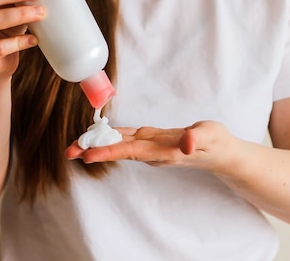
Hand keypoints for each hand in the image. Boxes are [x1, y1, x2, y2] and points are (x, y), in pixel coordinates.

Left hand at [65, 121, 236, 172]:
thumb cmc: (216, 143)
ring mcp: (151, 148)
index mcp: (163, 151)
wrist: (220, 153)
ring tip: (76, 145)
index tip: (88, 154)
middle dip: (94, 150)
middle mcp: (152, 151)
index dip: (108, 151)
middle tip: (69, 151)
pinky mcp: (152, 142)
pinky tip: (100, 135)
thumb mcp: (211, 136)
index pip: (131, 151)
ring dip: (98, 145)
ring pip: (120, 146)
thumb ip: (198, 138)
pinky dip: (112, 137)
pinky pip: (128, 140)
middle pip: (118, 150)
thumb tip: (187, 143)